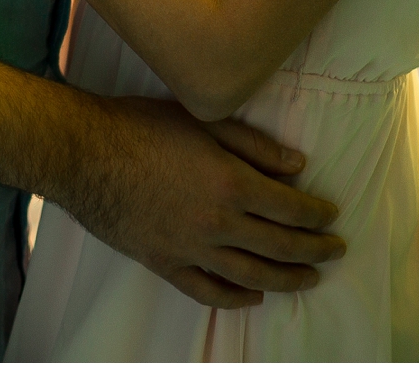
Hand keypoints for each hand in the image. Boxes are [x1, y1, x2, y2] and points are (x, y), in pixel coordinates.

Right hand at [65, 94, 345, 308]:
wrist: (83, 152)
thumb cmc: (140, 126)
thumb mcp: (202, 119)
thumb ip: (254, 144)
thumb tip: (298, 165)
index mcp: (231, 183)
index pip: (291, 208)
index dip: (317, 214)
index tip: (332, 216)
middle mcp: (218, 223)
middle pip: (280, 246)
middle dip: (314, 250)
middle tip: (335, 250)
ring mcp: (191, 249)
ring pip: (252, 276)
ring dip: (287, 280)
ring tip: (309, 279)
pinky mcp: (164, 263)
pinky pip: (208, 291)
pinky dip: (236, 299)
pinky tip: (253, 297)